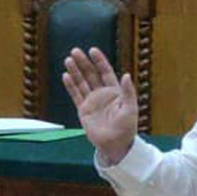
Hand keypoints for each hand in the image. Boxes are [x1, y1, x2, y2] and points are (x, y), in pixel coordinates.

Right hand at [62, 47, 137, 163]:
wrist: (116, 145)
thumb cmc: (127, 128)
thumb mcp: (130, 109)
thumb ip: (128, 92)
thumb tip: (126, 74)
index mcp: (115, 91)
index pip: (106, 72)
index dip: (100, 61)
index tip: (93, 50)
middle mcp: (102, 94)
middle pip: (91, 74)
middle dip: (83, 63)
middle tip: (75, 51)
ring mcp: (92, 101)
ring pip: (82, 82)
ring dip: (75, 71)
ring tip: (68, 60)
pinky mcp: (83, 110)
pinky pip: (76, 95)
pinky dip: (70, 86)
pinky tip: (66, 76)